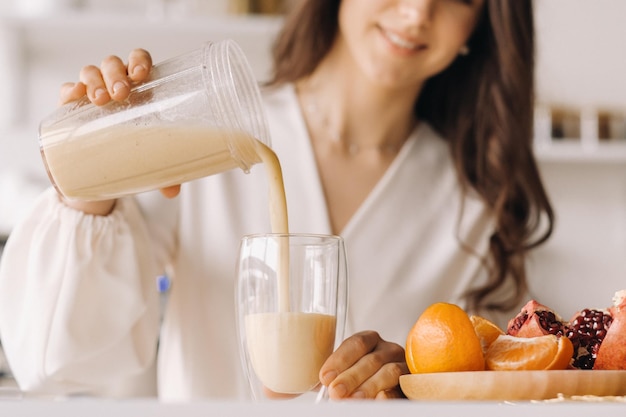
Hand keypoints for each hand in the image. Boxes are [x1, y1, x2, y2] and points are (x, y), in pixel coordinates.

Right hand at [57, 49, 179, 212]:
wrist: (101, 170)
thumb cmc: (133, 151)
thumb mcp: (151, 159)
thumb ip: (166, 172)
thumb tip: (173, 192)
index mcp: (140, 89)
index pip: (138, 61)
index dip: (138, 60)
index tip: (141, 74)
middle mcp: (114, 85)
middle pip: (113, 64)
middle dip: (115, 73)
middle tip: (121, 93)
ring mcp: (92, 94)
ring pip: (89, 72)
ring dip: (94, 81)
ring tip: (101, 100)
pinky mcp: (71, 108)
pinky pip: (67, 91)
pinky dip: (70, 90)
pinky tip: (74, 96)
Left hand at [319, 330, 408, 399]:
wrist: (385, 389)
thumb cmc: (361, 379)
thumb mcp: (347, 371)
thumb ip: (336, 374)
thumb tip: (323, 383)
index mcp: (371, 341)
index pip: (357, 343)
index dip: (340, 359)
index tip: (326, 376)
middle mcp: (388, 350)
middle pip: (371, 359)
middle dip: (351, 376)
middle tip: (336, 392)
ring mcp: (403, 366)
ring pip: (390, 371)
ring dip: (369, 386)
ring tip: (354, 399)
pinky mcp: (412, 384)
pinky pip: (404, 387)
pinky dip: (391, 394)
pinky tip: (380, 398)